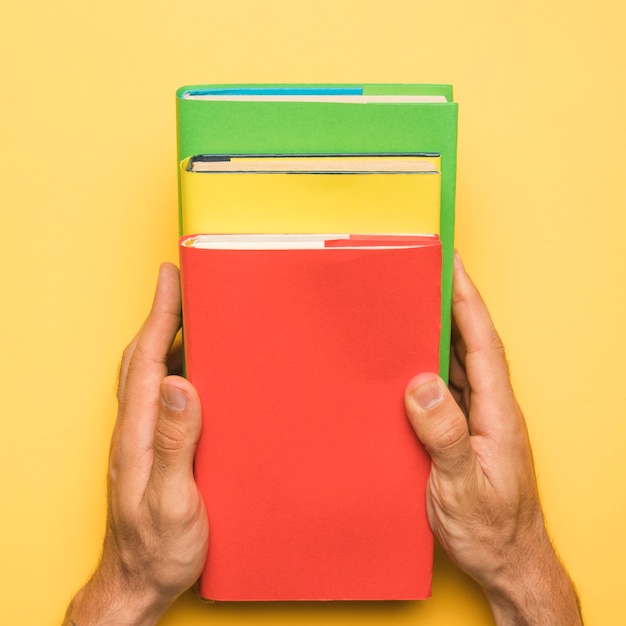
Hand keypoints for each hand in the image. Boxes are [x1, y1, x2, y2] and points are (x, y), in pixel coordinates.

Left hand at [64, 264, 207, 624]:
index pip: (147, 359)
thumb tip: (179, 384)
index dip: (159, 314)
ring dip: (165, 337)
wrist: (137, 581)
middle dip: (160, 315)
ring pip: (148, 373)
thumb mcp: (173, 501)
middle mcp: (134, 428)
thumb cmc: (157, 547)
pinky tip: (192, 370)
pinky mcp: (150, 447)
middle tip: (181, 286)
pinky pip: (158, 393)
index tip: (170, 278)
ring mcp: (140, 437)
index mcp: (139, 432)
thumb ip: (174, 443)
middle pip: (142, 357)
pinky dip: (172, 366)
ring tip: (190, 316)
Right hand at [404, 253, 581, 624]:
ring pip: (459, 363)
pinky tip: (412, 362)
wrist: (508, 563)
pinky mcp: (467, 433)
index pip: (483, 344)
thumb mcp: (461, 487)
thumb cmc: (490, 530)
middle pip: (472, 344)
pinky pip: (449, 387)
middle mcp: (492, 409)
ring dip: (440, 332)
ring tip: (414, 307)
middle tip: (426, 275)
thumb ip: (445, 436)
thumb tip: (421, 384)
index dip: (467, 301)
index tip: (451, 266)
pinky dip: (431, 365)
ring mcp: (481, 421)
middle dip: (452, 304)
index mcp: (497, 414)